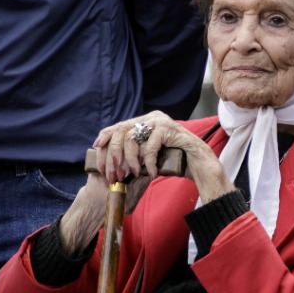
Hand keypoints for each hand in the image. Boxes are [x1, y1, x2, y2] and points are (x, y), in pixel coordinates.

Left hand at [90, 110, 231, 204]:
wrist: (197, 162)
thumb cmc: (172, 160)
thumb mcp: (148, 154)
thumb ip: (133, 151)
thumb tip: (109, 160)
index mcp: (145, 121)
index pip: (118, 126)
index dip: (105, 137)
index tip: (96, 149)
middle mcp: (151, 117)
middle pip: (121, 132)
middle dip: (114, 156)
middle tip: (114, 175)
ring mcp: (160, 121)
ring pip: (132, 139)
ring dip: (130, 161)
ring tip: (133, 174)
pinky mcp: (168, 128)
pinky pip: (149, 147)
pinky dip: (149, 162)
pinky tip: (153, 172)